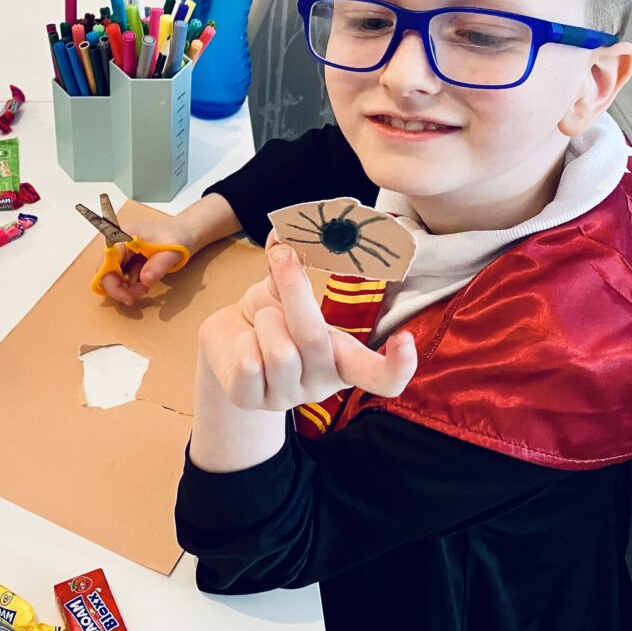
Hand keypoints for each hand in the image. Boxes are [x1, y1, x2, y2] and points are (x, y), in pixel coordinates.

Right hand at [98, 217, 192, 305]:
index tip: (129, 297)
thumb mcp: (173, 251)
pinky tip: (144, 283)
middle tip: (139, 294)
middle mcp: (117, 243)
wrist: (185, 232)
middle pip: (105, 272)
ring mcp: (121, 251)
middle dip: (120, 288)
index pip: (106, 264)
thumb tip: (145, 279)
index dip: (113, 284)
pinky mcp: (126, 259)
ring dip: (125, 288)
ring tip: (145, 288)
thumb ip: (159, 264)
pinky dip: (130, 285)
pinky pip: (121, 277)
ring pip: (112, 277)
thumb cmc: (178, 236)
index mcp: (123, 236)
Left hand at [200, 237, 416, 410]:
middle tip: (283, 257)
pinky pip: (249, 364)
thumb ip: (288, 268)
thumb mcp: (283, 293)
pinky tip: (244, 344)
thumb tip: (282, 231)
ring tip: (262, 321)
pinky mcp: (251, 400)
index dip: (398, 366)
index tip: (405, 339)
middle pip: (315, 339)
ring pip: (280, 352)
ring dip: (265, 321)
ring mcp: (286, 397)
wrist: (226, 344)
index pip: (381, 378)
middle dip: (295, 292)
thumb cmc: (268, 318)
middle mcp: (320, 384)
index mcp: (342, 358)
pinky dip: (242, 342)